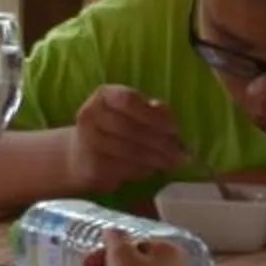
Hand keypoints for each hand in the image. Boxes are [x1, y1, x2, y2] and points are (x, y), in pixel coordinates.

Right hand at [66, 86, 187, 195]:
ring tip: (172, 163)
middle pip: (130, 128)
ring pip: (129, 151)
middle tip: (182, 155)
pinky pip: (123, 168)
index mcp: (104, 95)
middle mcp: (90, 114)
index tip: (173, 129)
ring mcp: (87, 141)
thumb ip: (156, 113)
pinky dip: (142, 170)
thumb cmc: (118, 129)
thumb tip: (171, 125)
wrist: (83, 154)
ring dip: (156, 159)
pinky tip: (152, 170)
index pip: (129, 101)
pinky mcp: (90, 165)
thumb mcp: (137, 114)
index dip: (154, 116)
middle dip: (161, 143)